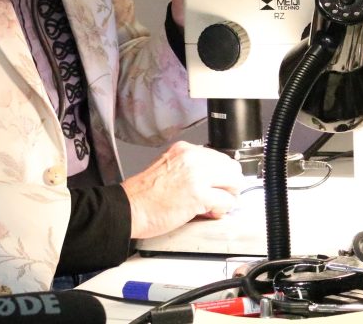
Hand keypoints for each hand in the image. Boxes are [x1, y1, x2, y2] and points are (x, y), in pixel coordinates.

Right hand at [121, 141, 244, 238]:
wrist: (127, 208)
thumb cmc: (143, 195)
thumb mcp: (169, 167)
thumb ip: (191, 168)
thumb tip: (213, 180)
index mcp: (185, 149)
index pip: (220, 156)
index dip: (222, 175)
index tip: (219, 185)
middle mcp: (192, 158)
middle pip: (232, 167)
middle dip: (230, 185)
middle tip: (221, 197)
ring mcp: (197, 175)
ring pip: (234, 183)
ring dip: (228, 197)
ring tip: (215, 206)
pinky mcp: (198, 195)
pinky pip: (226, 202)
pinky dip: (221, 210)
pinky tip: (209, 213)